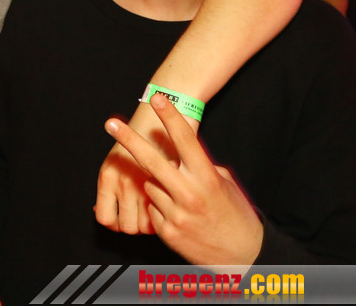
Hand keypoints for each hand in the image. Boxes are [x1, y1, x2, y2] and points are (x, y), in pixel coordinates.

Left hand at [105, 93, 262, 269]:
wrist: (244, 258)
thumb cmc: (236, 215)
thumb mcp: (225, 185)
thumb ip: (202, 168)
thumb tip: (180, 155)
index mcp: (207, 179)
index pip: (185, 141)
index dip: (170, 117)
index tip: (158, 99)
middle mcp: (189, 195)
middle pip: (152, 161)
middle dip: (129, 139)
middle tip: (111, 123)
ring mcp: (176, 215)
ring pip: (151, 186)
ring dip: (159, 186)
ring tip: (182, 199)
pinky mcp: (167, 231)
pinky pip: (152, 208)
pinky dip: (160, 207)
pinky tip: (180, 216)